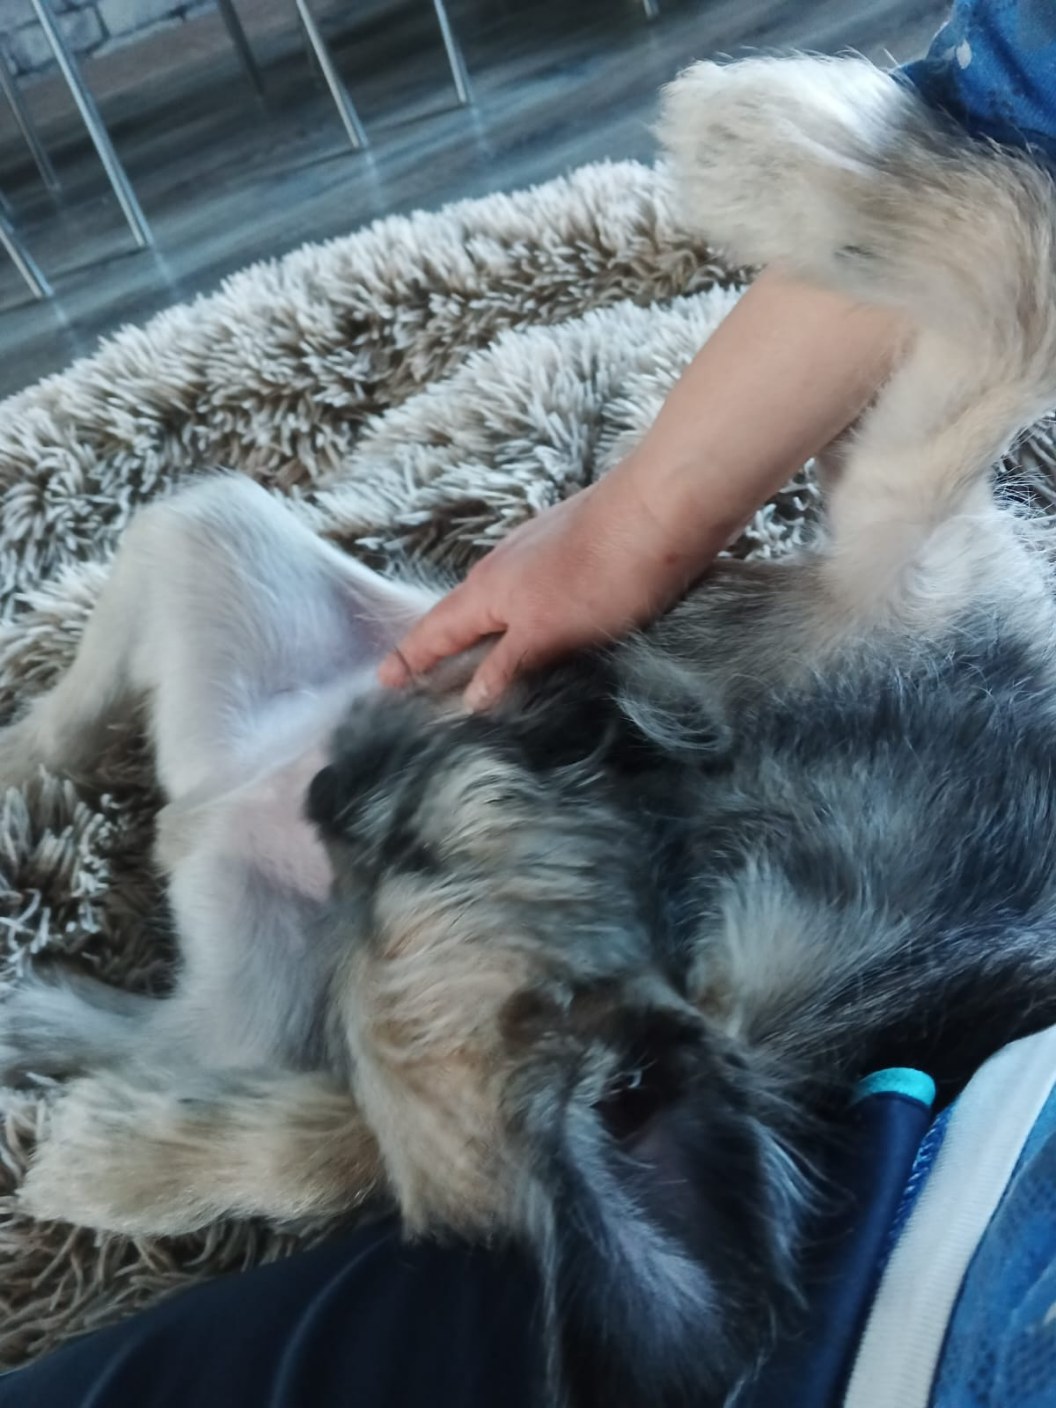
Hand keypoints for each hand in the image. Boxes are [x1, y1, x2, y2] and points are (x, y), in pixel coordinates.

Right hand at [378, 462, 723, 708]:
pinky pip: (526, 590)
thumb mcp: (548, 634)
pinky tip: (536, 626)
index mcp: (486, 591)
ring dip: (480, 631)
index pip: (434, 632)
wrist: (663, 509)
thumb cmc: (601, 575)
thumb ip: (507, 665)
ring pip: (495, 601)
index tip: (384, 682)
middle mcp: (501, 567)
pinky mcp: (571, 546)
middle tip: (420, 676)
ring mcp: (536, 551)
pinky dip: (516, 616)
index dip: (409, 660)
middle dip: (440, 646)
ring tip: (474, 659)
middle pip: (460, 614)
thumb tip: (468, 698)